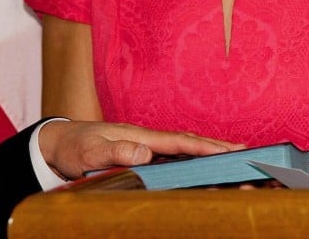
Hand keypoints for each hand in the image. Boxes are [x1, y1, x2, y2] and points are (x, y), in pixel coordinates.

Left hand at [38, 120, 244, 180]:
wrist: (60, 144)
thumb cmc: (76, 147)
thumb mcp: (91, 152)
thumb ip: (116, 151)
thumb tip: (146, 152)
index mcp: (142, 137)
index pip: (182, 142)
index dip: (207, 147)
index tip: (233, 150)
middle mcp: (150, 141)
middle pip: (191, 145)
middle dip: (220, 149)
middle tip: (249, 154)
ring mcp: (149, 149)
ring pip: (186, 154)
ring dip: (210, 157)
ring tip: (236, 162)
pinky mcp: (144, 159)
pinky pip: (175, 162)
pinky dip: (194, 165)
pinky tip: (205, 172)